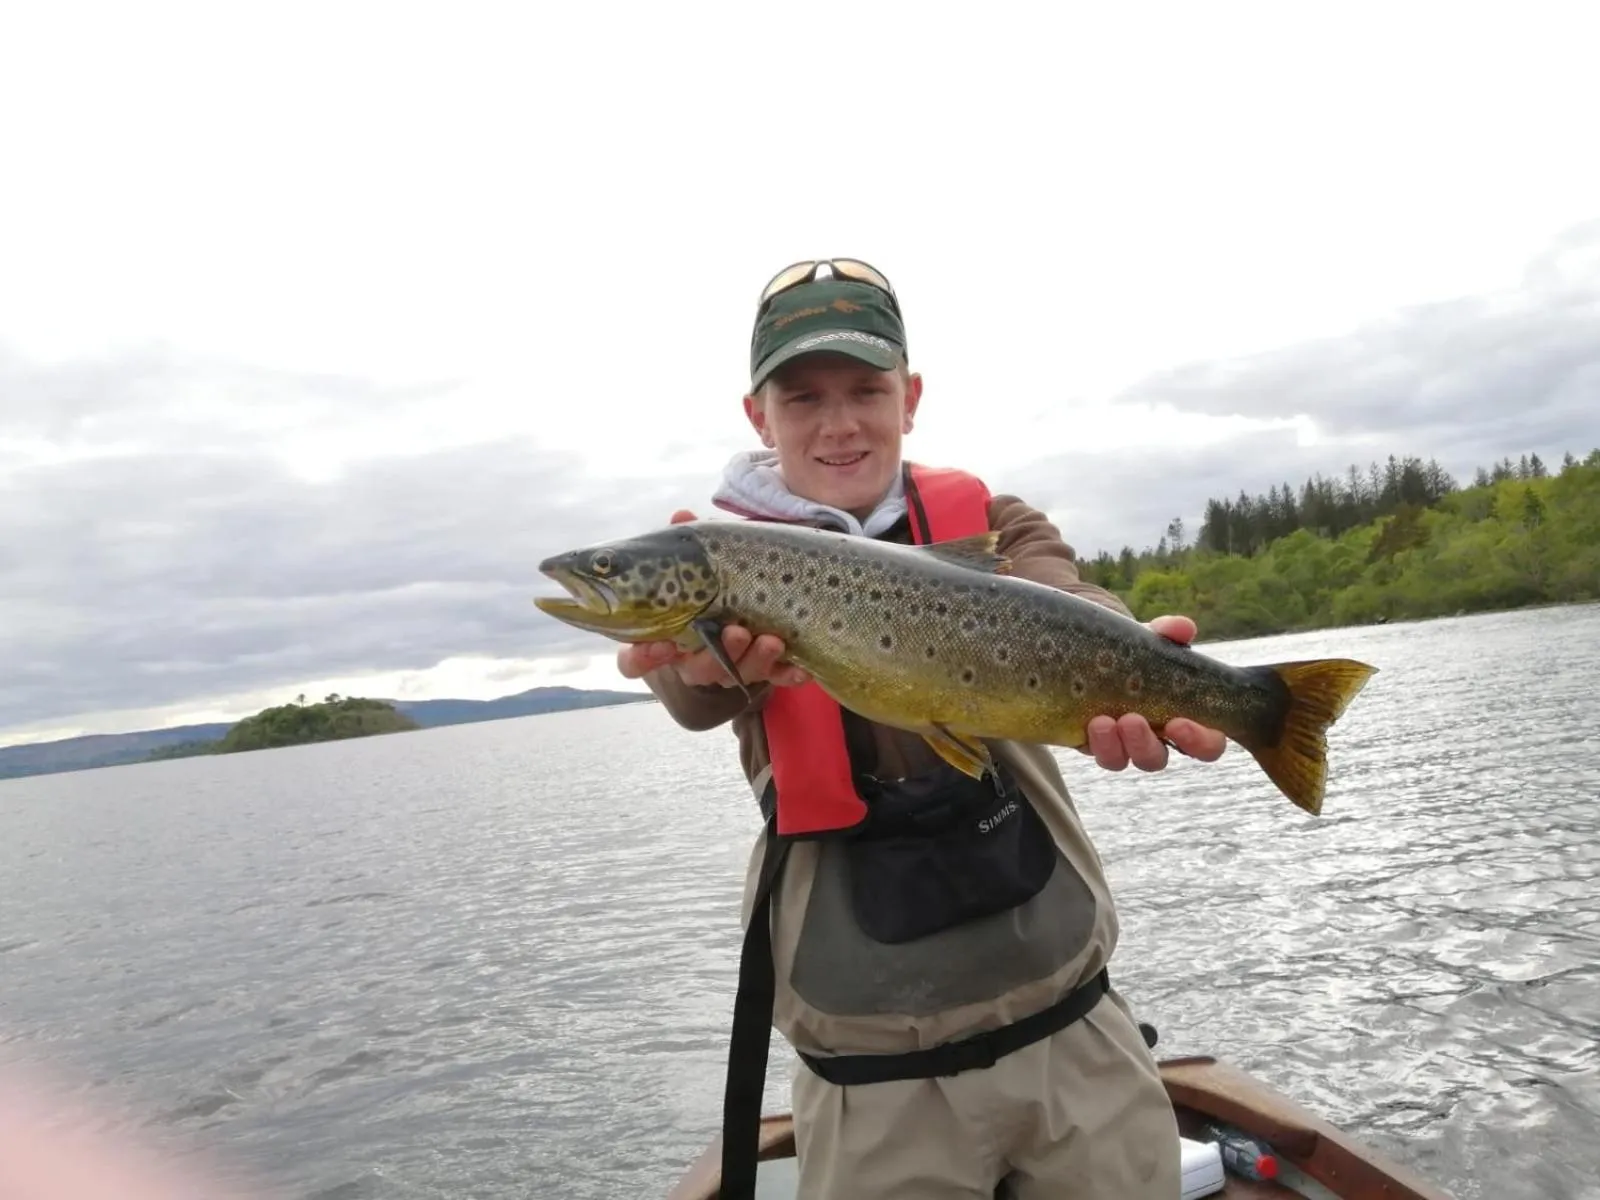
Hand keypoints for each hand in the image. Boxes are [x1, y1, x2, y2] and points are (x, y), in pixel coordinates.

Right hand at [614, 510, 810, 689]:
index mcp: (665, 636)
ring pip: (737, 676)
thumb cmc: (709, 580)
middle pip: (696, 670)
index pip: (636, 660)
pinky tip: (798, 669)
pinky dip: (785, 675)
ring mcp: (728, 669)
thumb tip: (681, 516)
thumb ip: (687, 546)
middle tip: (737, 631)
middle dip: (718, 656)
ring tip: (773, 640)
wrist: (751, 595)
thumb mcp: (698, 561)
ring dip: (755, 660)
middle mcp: (692, 659)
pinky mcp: (761, 672)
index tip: (661, 646)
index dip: (644, 658)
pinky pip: (773, 679)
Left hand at [1083, 614, 1227, 771]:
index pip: (1206, 743)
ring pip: (1122, 760)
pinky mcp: (1091, 741)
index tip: (1179, 723)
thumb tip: (1182, 628)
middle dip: (1146, 745)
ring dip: (1115, 745)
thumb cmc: (1136, 649)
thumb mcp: (1152, 638)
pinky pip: (1095, 751)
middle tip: (1132, 720)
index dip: (1199, 741)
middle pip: (1158, 759)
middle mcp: (1153, 737)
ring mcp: (1121, 743)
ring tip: (1102, 720)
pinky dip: (1093, 741)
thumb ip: (1169, 633)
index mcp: (1183, 717)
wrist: (1090, 645)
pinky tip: (1090, 722)